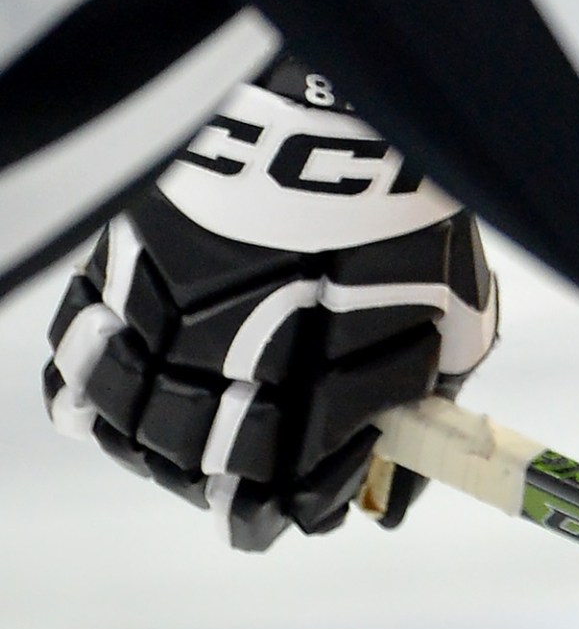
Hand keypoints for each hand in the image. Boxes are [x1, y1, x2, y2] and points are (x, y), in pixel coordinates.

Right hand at [40, 58, 496, 549]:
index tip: (317, 500)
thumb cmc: (412, 223)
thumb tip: (404, 468)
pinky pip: (75, 359)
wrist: (353, 120)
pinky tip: (115, 398)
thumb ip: (427, 400)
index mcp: (321, 397)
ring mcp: (165, 325)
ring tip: (187, 438)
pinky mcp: (120, 274)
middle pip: (203, 473)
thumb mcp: (454, 322)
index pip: (291, 500)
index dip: (306, 508)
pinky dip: (89, 390)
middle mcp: (233, 374)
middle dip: (233, 483)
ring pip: (132, 429)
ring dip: (159, 447)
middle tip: (255, 472)